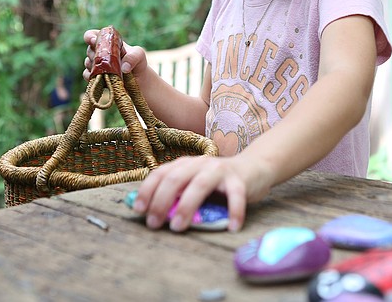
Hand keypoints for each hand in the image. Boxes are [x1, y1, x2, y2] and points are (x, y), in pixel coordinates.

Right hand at [82, 29, 147, 80]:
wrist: (140, 82)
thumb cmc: (138, 64)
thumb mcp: (139, 55)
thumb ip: (133, 57)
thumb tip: (124, 68)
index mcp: (108, 42)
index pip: (93, 34)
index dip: (90, 36)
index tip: (93, 40)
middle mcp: (101, 52)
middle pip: (89, 50)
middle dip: (94, 53)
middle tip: (103, 59)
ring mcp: (98, 65)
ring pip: (87, 63)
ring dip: (93, 66)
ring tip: (105, 70)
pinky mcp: (96, 78)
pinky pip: (87, 75)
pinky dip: (91, 76)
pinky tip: (99, 79)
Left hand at [130, 155, 273, 232]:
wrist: (253, 168)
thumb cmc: (218, 184)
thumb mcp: (194, 185)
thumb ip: (178, 195)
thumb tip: (153, 215)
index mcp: (185, 165)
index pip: (161, 173)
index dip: (147, 190)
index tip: (138, 210)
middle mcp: (200, 164)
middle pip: (176, 179)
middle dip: (161, 202)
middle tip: (154, 224)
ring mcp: (220, 170)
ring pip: (200, 185)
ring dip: (186, 207)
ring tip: (179, 227)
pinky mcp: (240, 179)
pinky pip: (236, 196)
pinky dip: (234, 212)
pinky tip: (231, 227)